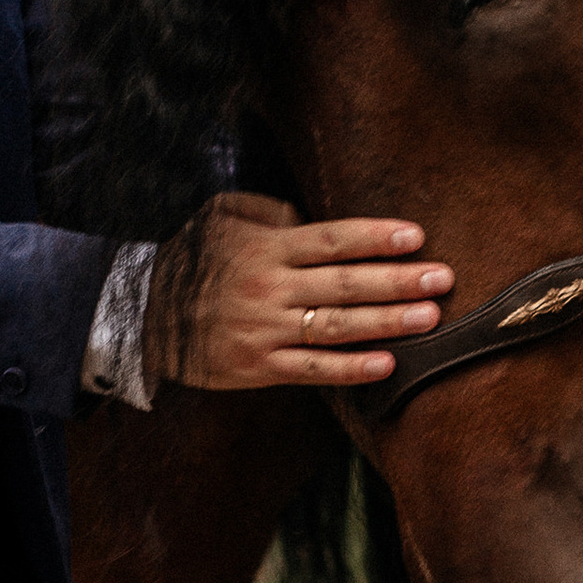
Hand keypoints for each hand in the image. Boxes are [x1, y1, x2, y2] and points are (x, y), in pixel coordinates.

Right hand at [147, 192, 453, 394]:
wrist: (141, 315)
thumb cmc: (190, 261)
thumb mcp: (221, 219)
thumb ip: (268, 213)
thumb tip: (307, 219)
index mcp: (265, 248)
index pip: (332, 240)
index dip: (376, 238)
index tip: (416, 237)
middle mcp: (269, 286)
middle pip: (345, 283)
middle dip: (398, 281)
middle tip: (442, 278)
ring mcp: (265, 329)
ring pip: (336, 326)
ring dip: (386, 322)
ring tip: (428, 318)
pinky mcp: (258, 366)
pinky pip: (312, 369)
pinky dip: (351, 368)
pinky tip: (387, 364)